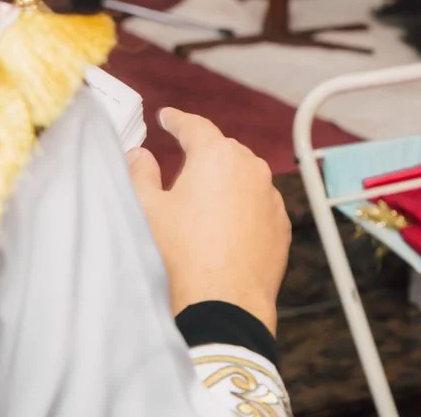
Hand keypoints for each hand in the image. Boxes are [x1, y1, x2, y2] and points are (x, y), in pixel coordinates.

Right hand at [127, 107, 291, 333]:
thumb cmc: (181, 255)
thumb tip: (140, 155)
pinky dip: (242, 209)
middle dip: (202, 156)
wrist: (223, 304)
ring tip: (201, 207)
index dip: (177, 120)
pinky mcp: (280, 225)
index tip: (168, 117)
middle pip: (222, 151)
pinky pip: (257, 206)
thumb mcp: (147, 210)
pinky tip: (223, 230)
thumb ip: (140, 173)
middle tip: (180, 170)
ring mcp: (270, 197)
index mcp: (216, 155)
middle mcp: (250, 168)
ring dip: (225, 184)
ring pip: (244, 178)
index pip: (195, 126)